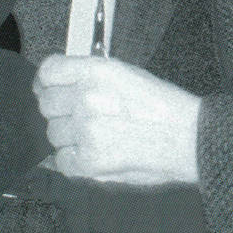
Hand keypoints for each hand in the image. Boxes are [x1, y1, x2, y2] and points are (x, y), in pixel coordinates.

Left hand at [33, 55, 199, 185]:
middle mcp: (86, 98)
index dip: (45, 81)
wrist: (187, 137)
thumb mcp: (124, 72)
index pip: (48, 72)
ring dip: (68, 136)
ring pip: (53, 134)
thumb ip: (89, 75)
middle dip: (59, 110)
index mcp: (96, 71)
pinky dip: (73, 159)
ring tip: (95, 135)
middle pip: (46, 104)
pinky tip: (94, 152)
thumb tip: (61, 83)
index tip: (47, 88)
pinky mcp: (89, 162)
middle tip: (78, 116)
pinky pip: (61, 160)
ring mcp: (85, 131)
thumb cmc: (162, 105)